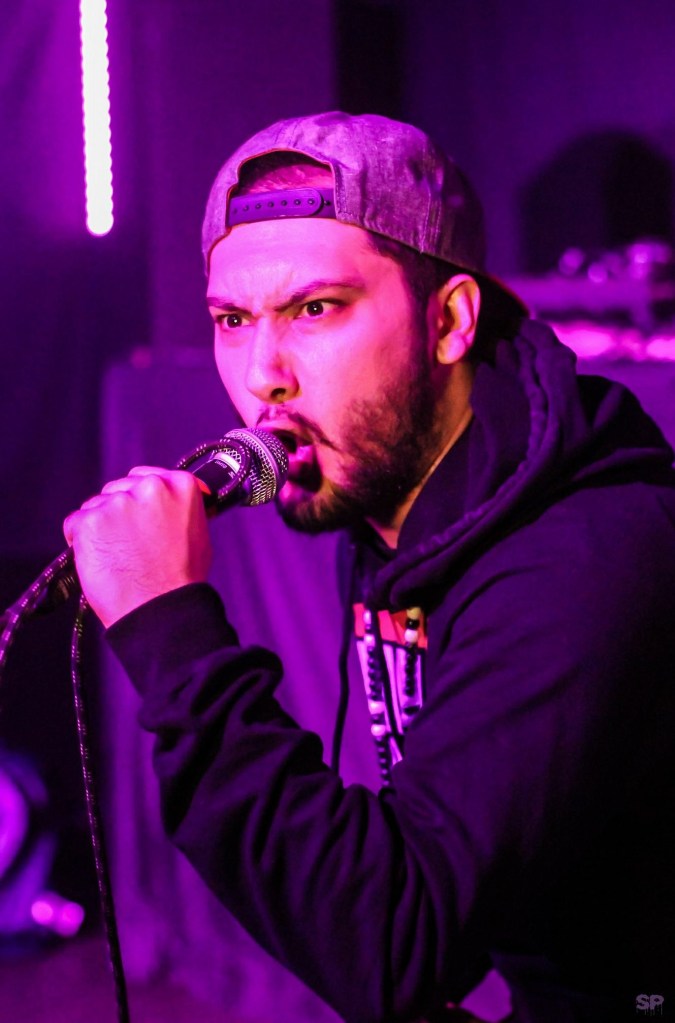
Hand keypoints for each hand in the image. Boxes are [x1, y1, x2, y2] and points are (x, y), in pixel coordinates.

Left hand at [63, 467, 212, 626]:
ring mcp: (117, 503)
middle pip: (120, 488)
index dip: (140, 497)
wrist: (159, 610)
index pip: (149, 477)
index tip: (141, 513)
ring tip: (117, 556)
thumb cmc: (181, 579)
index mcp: (180, 485)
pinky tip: (100, 559)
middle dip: (120, 511)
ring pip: (97, 505)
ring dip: (101, 526)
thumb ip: (179, 509)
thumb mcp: (197, 532)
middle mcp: (149, 487)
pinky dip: (82, 540)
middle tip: (130, 543)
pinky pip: (76, 523)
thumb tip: (167, 504)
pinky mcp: (90, 521)